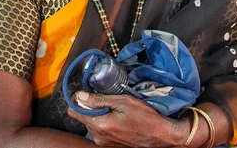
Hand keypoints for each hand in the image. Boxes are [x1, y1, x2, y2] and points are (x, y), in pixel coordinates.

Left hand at [67, 91, 182, 147]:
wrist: (162, 136)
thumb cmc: (146, 118)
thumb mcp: (123, 102)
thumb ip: (99, 99)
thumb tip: (79, 96)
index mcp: (100, 125)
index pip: (73, 112)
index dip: (78, 101)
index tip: (87, 94)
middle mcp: (98, 137)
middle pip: (83, 118)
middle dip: (92, 108)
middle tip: (108, 102)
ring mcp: (104, 143)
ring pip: (92, 125)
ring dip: (100, 117)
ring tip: (116, 112)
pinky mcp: (110, 146)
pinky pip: (101, 132)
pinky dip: (106, 124)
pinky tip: (119, 121)